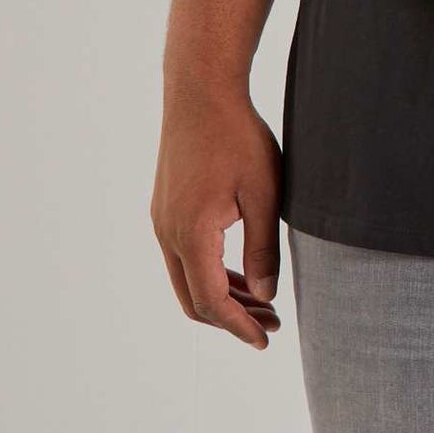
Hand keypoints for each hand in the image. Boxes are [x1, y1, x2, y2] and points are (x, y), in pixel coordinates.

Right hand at [150, 88, 284, 350]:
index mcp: (192, 234)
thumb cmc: (238, 136)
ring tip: (262, 302)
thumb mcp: (264, 192)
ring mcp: (162, 221)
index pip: (211, 302)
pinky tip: (239, 271)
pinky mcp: (166, 208)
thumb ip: (263, 247)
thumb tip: (265, 294)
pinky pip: (184, 256)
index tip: (265, 340)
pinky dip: (210, 272)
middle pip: (194, 299)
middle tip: (271, 323)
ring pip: (187, 279)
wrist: (200, 91)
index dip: (239, 326)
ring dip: (222, 295)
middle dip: (232, 318)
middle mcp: (168, 233)